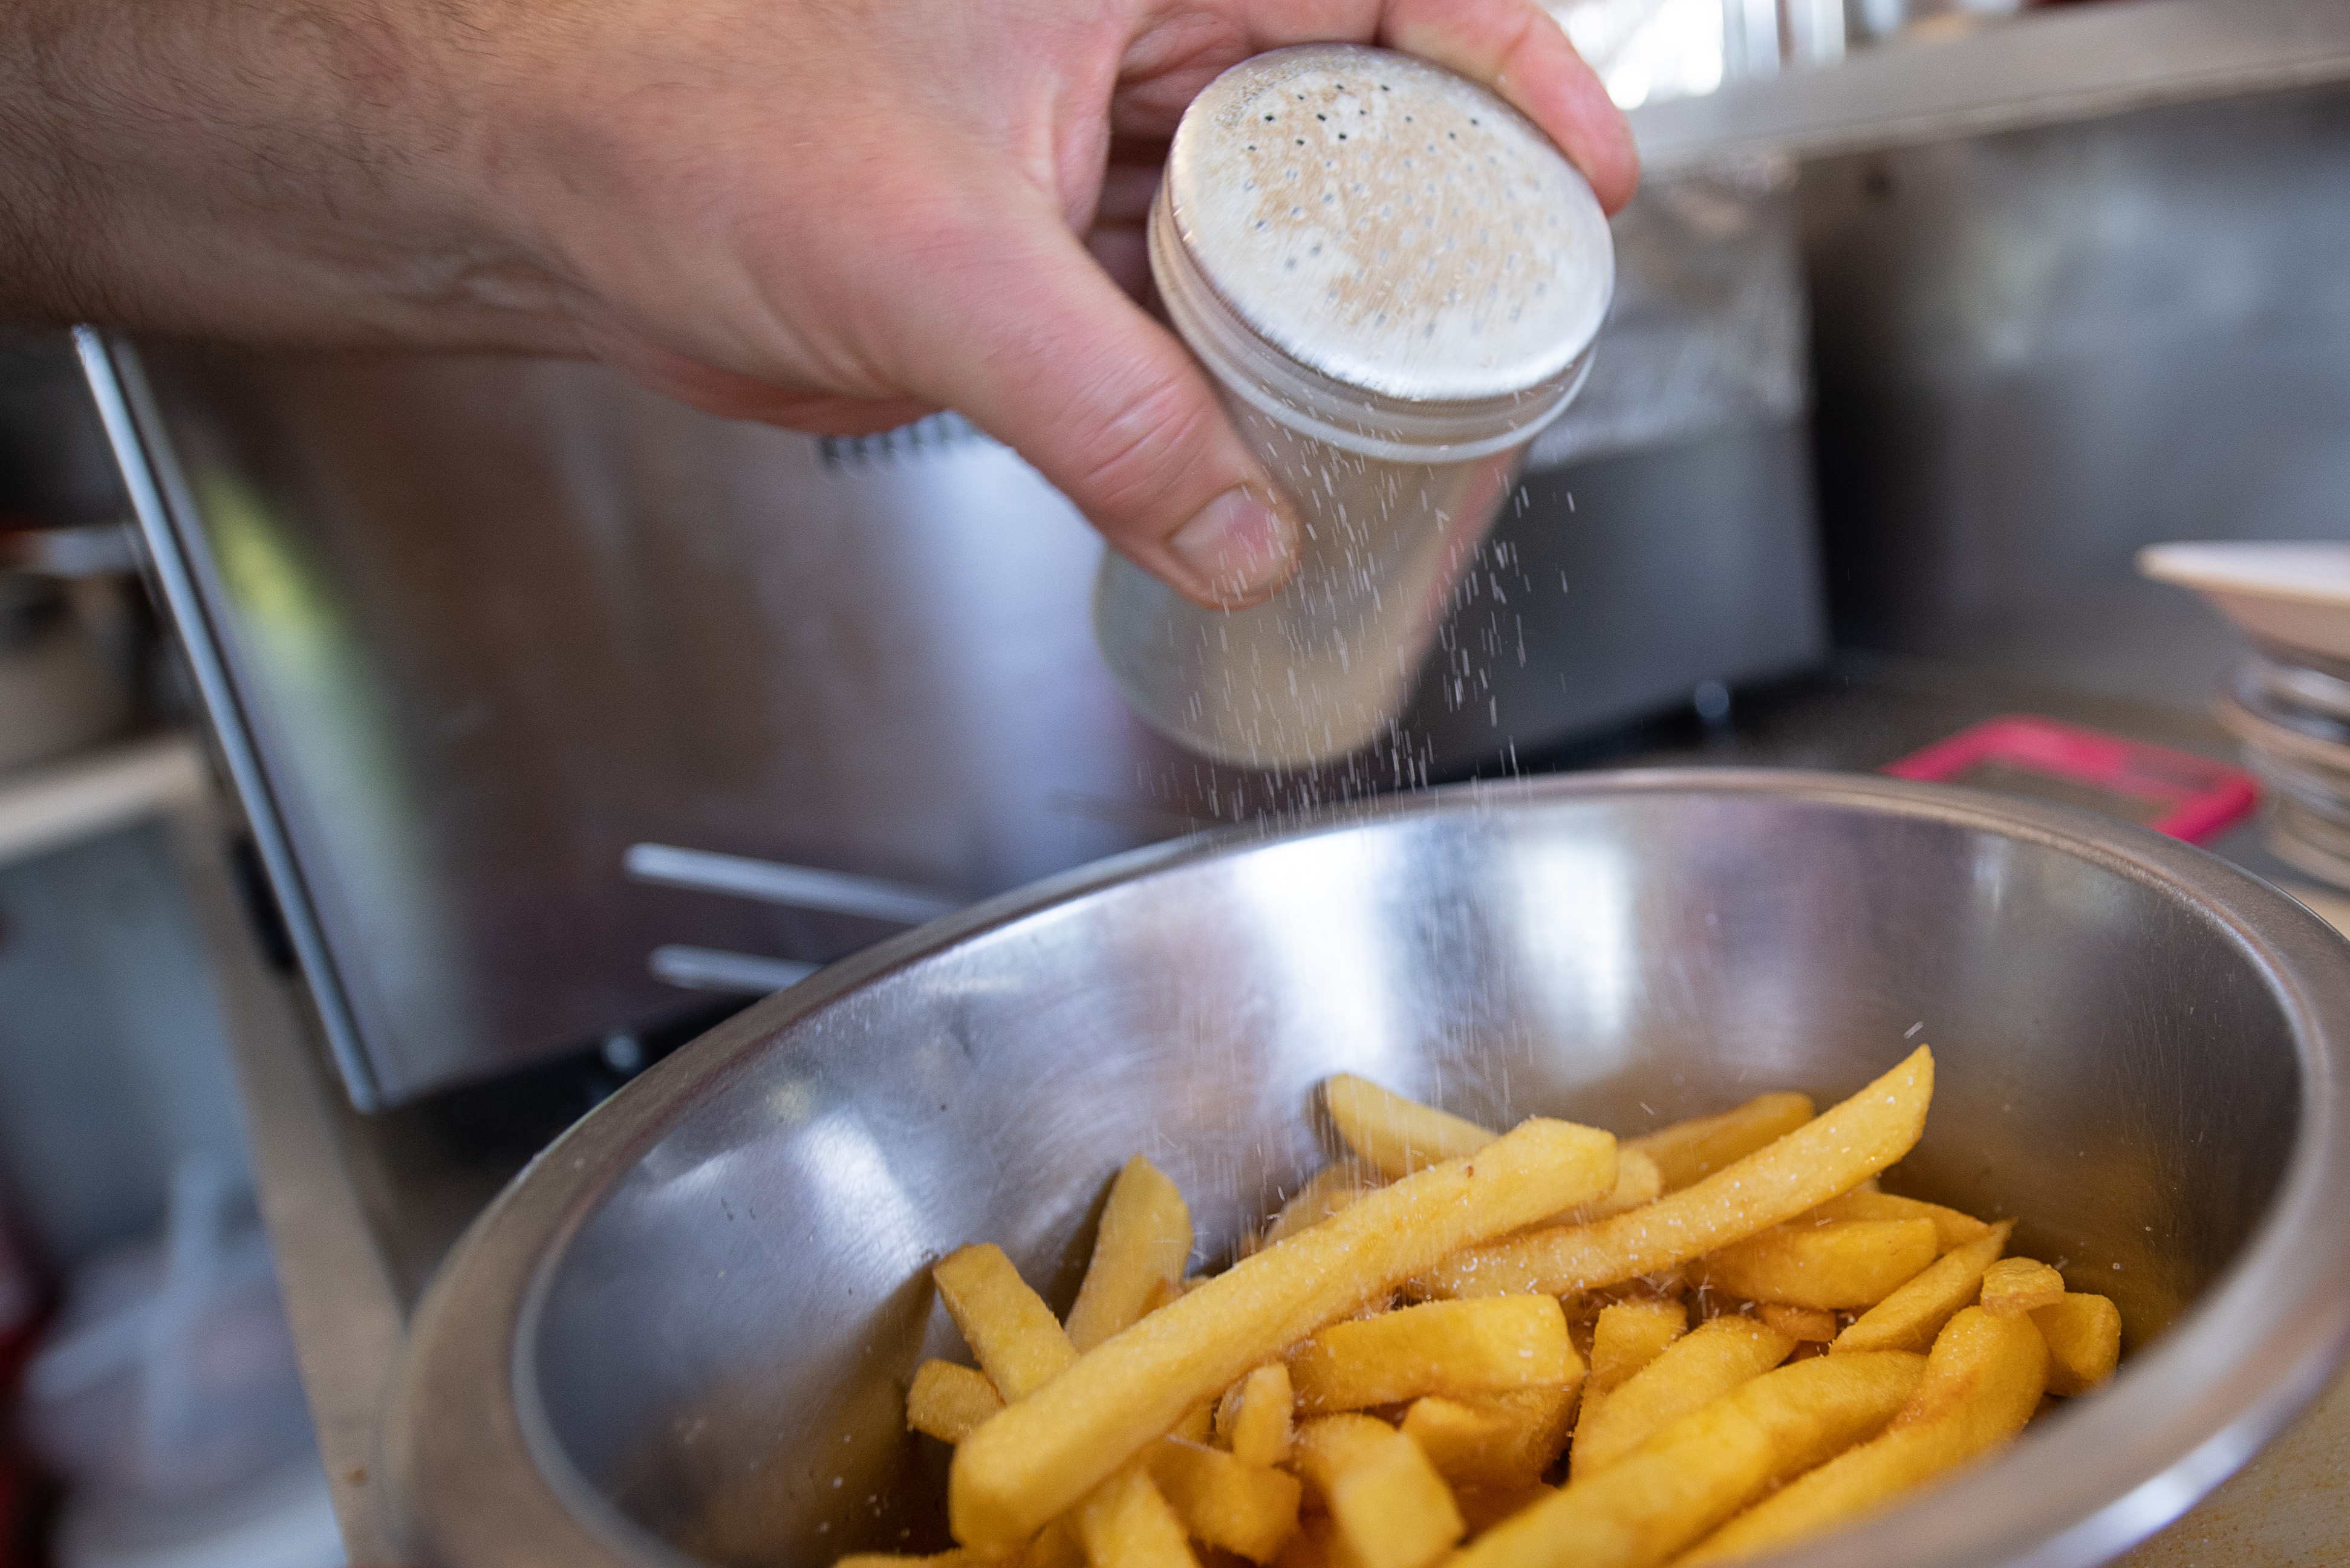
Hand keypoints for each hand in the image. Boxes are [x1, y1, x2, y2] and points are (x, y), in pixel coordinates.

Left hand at [0, 1, 1636, 610]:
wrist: (560, 199)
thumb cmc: (690, 121)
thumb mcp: (935, 257)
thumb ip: (1105, 404)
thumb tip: (1236, 533)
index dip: (1511, 66)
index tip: (1585, 175)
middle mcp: (1134, 40)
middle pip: (1356, 114)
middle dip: (1441, 222)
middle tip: (1514, 332)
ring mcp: (1097, 149)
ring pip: (1276, 231)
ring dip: (1341, 330)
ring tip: (1423, 421)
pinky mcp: (1054, 257)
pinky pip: (1192, 320)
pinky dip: (1238, 392)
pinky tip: (1285, 459)